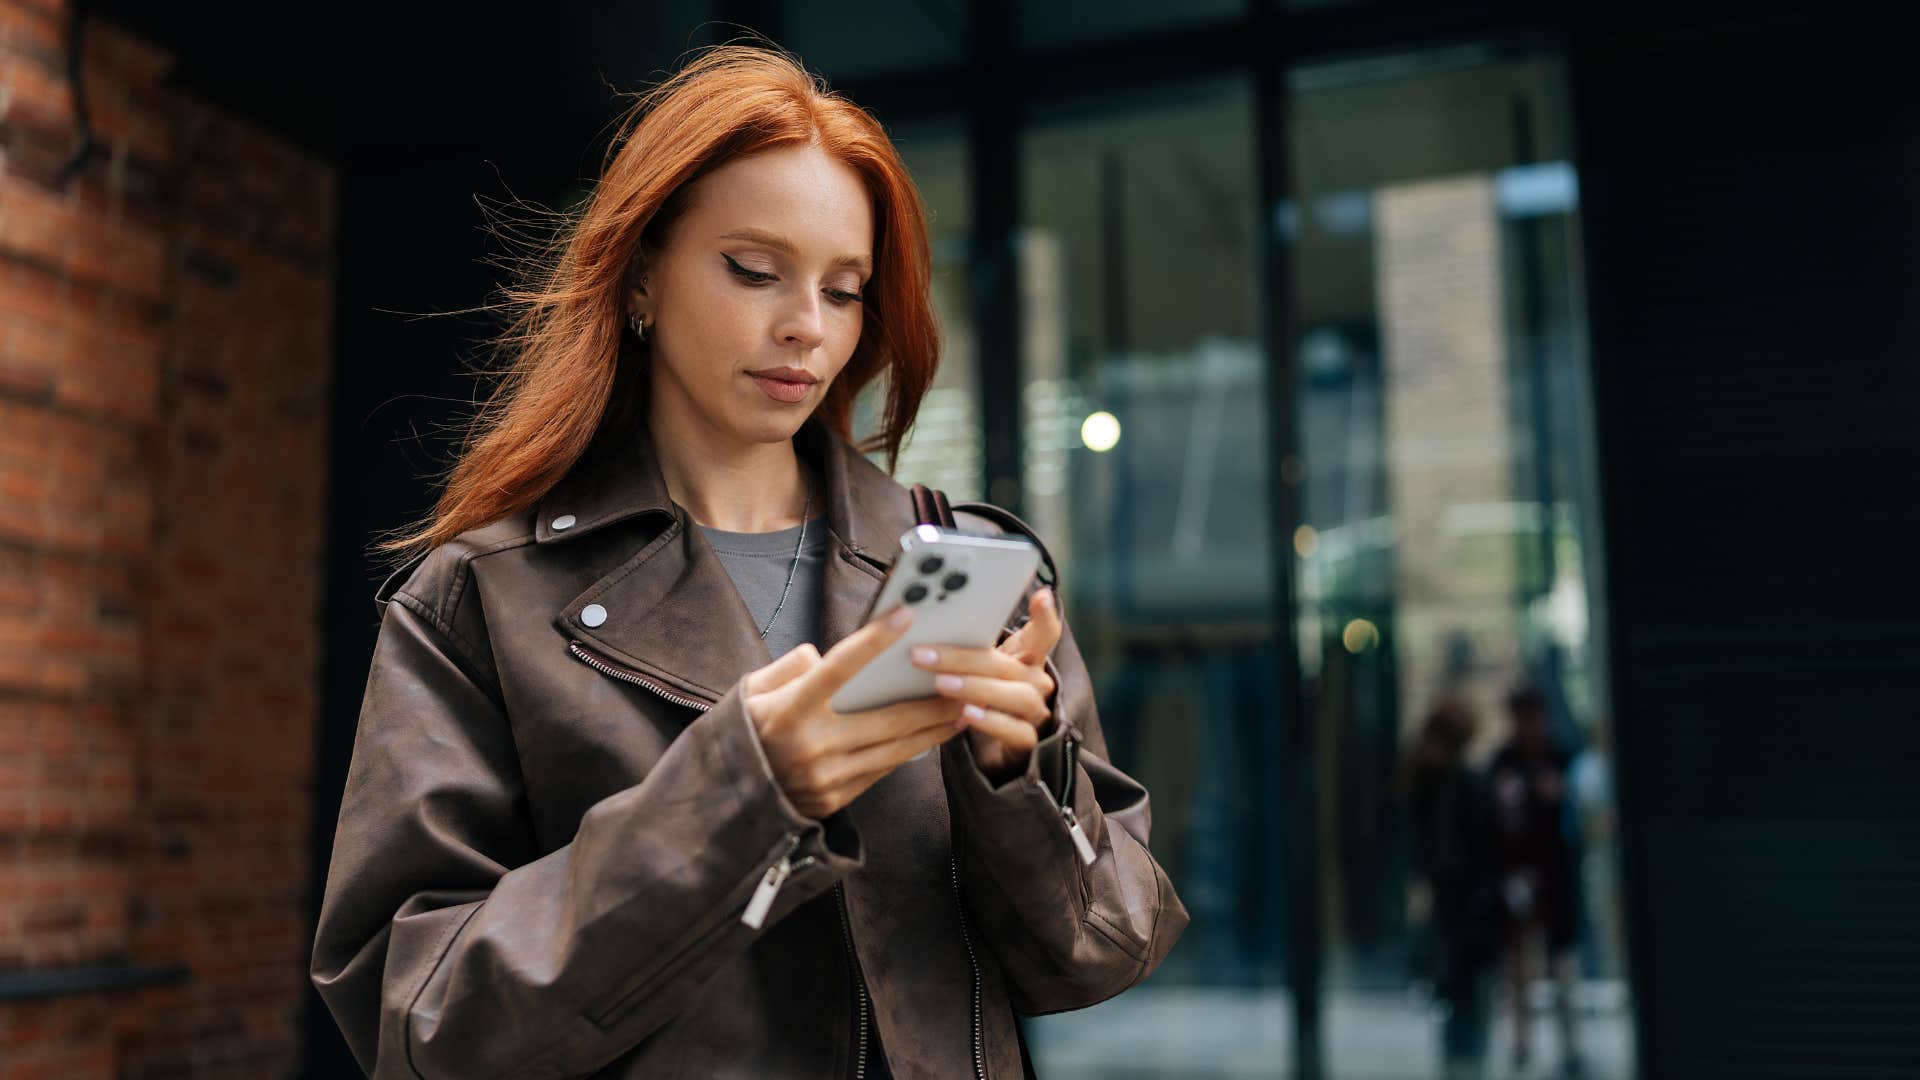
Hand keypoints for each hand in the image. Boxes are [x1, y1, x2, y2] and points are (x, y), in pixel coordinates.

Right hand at [742, 604, 967, 819]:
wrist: (722, 802)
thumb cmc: (743, 735)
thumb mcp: (751, 693)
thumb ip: (790, 668)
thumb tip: (826, 656)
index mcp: (788, 710)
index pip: (838, 667)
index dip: (873, 640)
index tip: (905, 615)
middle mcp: (811, 745)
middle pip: (886, 716)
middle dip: (931, 698)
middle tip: (965, 677)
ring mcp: (826, 777)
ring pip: (895, 748)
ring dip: (933, 728)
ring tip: (964, 708)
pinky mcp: (836, 799)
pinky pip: (883, 770)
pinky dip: (912, 751)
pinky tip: (934, 736)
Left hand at [908, 586, 1062, 783]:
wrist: (995, 744)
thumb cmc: (983, 694)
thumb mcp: (979, 665)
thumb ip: (966, 645)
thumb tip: (921, 623)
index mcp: (1027, 656)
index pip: (1044, 632)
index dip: (1044, 615)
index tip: (1040, 596)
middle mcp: (1037, 681)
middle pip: (1010, 665)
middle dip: (965, 659)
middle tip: (924, 655)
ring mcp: (1036, 711)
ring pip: (1018, 696)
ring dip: (976, 688)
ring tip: (942, 684)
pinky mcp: (1028, 740)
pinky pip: (1015, 730)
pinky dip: (991, 722)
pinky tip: (965, 714)